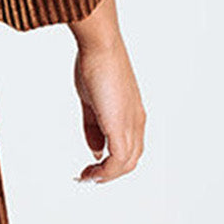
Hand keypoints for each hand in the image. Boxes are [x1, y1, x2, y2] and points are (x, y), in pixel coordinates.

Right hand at [69, 0, 145, 183]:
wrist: (101, 46)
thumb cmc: (96, 63)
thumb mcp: (92, 100)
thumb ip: (94, 127)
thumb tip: (96, 149)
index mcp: (133, 114)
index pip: (129, 147)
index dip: (112, 161)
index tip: (93, 165)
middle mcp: (136, 121)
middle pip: (130, 160)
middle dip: (109, 173)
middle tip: (88, 176)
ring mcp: (130, 123)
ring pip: (126, 163)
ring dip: (106, 175)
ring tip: (87, 177)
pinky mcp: (120, 125)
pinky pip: (118, 159)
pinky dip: (106, 171)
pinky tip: (91, 172)